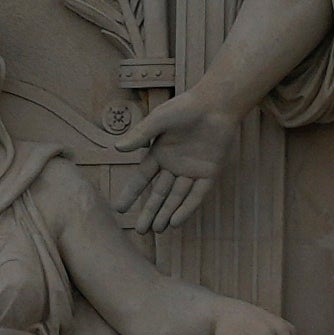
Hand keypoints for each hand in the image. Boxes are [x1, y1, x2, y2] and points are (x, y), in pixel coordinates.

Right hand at [111, 113, 228, 233]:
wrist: (216, 103)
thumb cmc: (186, 107)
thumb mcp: (159, 120)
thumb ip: (140, 135)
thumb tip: (117, 149)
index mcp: (159, 152)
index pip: (142, 179)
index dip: (131, 194)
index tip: (120, 209)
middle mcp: (174, 165)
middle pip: (159, 193)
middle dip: (150, 211)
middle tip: (140, 231)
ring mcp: (192, 170)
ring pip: (177, 197)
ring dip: (167, 213)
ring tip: (156, 231)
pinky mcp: (210, 172)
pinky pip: (197, 194)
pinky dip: (186, 208)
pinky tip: (176, 222)